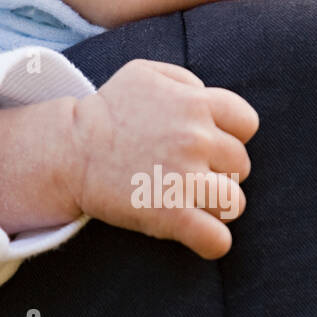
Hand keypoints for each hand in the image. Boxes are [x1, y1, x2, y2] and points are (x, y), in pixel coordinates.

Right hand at [68, 59, 258, 258]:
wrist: (69, 149)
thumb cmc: (107, 111)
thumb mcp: (145, 74)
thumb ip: (185, 80)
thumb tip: (206, 97)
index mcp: (196, 104)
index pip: (247, 124)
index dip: (231, 136)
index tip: (208, 145)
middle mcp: (197, 139)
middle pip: (241, 165)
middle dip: (220, 172)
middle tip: (189, 175)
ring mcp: (185, 179)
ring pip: (235, 202)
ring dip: (218, 206)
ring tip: (193, 203)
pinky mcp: (170, 215)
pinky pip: (216, 240)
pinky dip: (213, 242)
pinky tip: (199, 237)